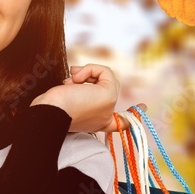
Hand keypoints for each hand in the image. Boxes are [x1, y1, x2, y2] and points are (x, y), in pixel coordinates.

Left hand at [30, 63, 146, 132]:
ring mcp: (108, 107)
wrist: (49, 113)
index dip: (129, 116)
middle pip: (108, 87)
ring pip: (106, 77)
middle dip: (91, 75)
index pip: (119, 123)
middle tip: (71, 78)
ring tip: (71, 81)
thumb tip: (79, 74)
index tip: (145, 107)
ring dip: (86, 72)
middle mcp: (104, 118)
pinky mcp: (108, 96)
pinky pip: (105, 72)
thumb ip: (76, 91)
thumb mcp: (65, 100)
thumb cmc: (50, 109)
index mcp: (95, 124)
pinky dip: (90, 69)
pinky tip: (76, 79)